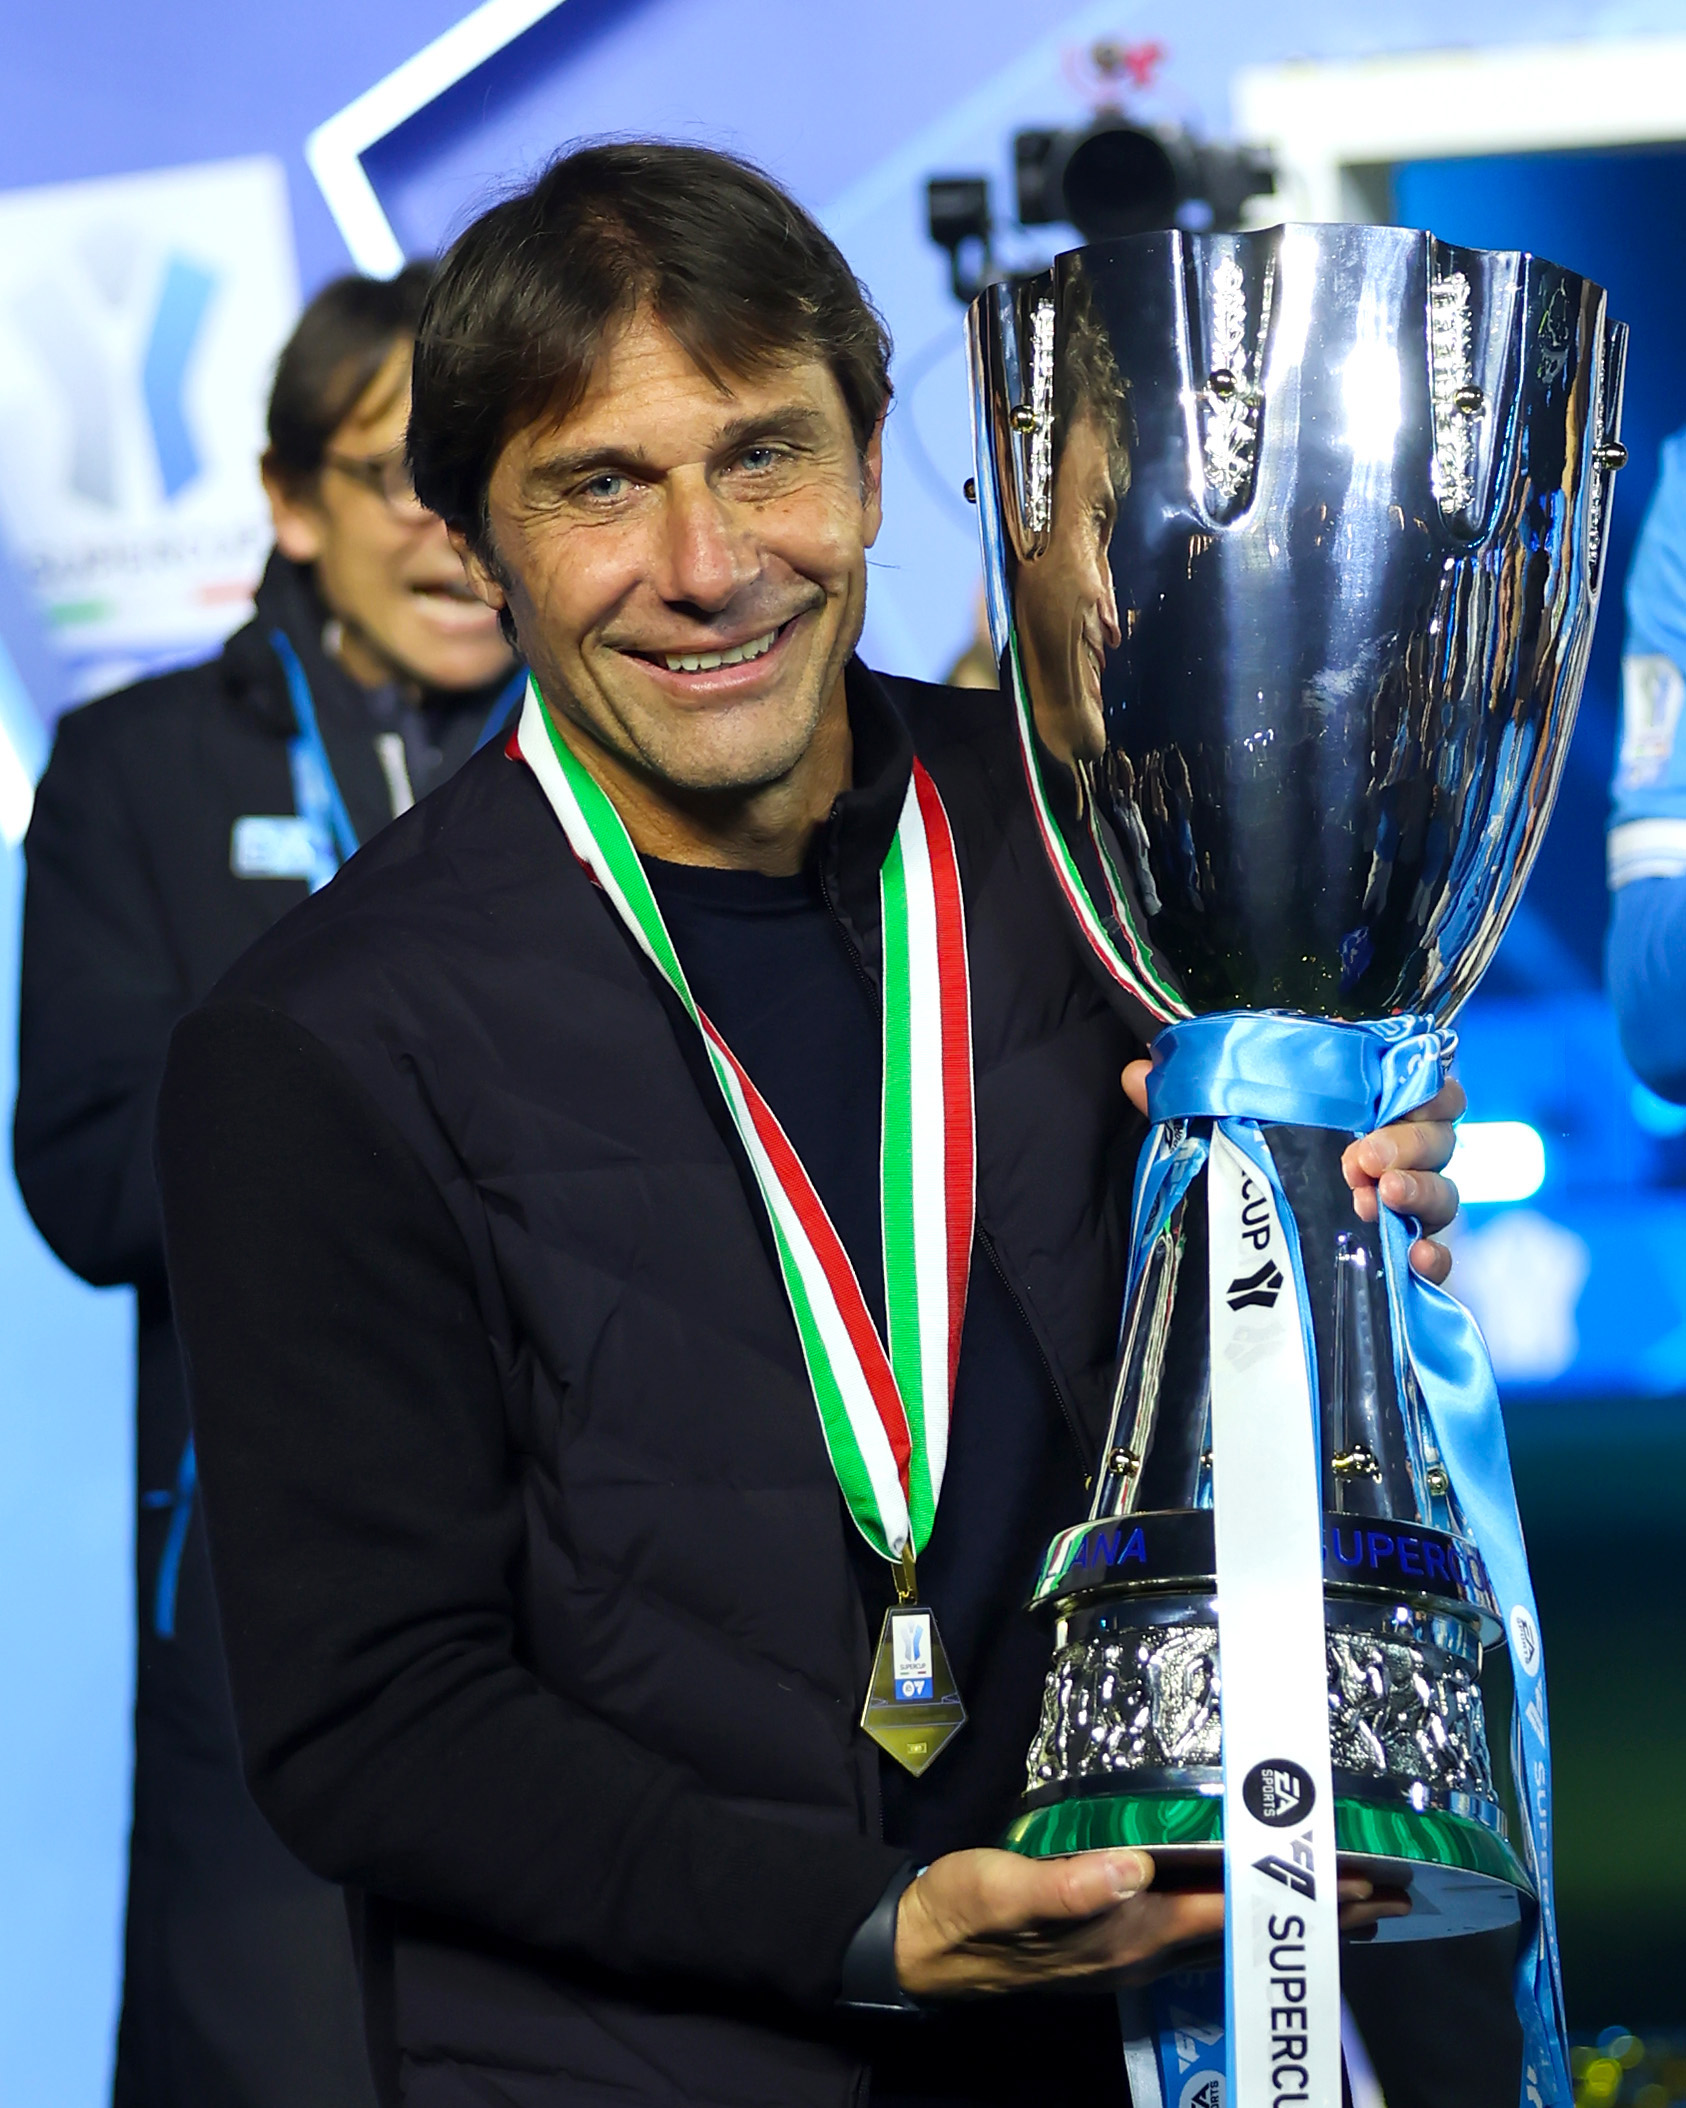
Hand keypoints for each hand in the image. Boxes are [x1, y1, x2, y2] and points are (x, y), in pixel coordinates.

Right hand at [893, 1849, 1407, 1998]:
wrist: (931, 1946)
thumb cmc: (969, 1911)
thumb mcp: (1006, 1889)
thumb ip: (1068, 1884)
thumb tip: (1132, 1870)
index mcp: (1133, 1930)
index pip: (1235, 1910)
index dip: (1295, 1892)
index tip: (1361, 1879)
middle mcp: (1147, 1947)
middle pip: (1251, 1927)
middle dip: (1320, 1911)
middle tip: (1394, 1891)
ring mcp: (1135, 1948)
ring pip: (1235, 1929)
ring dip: (1291, 1912)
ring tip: (1349, 1897)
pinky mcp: (1120, 1938)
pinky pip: (1205, 1925)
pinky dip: (1247, 1908)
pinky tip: (1254, 1894)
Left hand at [1121, 1062, 1463, 1285]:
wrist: (1243, 1264)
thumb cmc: (1247, 1169)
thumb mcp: (1212, 1131)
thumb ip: (1182, 1100)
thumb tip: (1137, 1073)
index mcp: (1365, 1110)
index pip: (1423, 1083)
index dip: (1424, 1086)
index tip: (1387, 1100)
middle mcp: (1398, 1155)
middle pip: (1438, 1137)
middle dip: (1408, 1143)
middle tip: (1360, 1159)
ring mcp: (1406, 1209)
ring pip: (1444, 1193)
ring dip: (1420, 1192)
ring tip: (1378, 1200)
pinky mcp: (1404, 1259)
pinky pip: (1440, 1259)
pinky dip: (1435, 1259)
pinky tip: (1415, 1261)